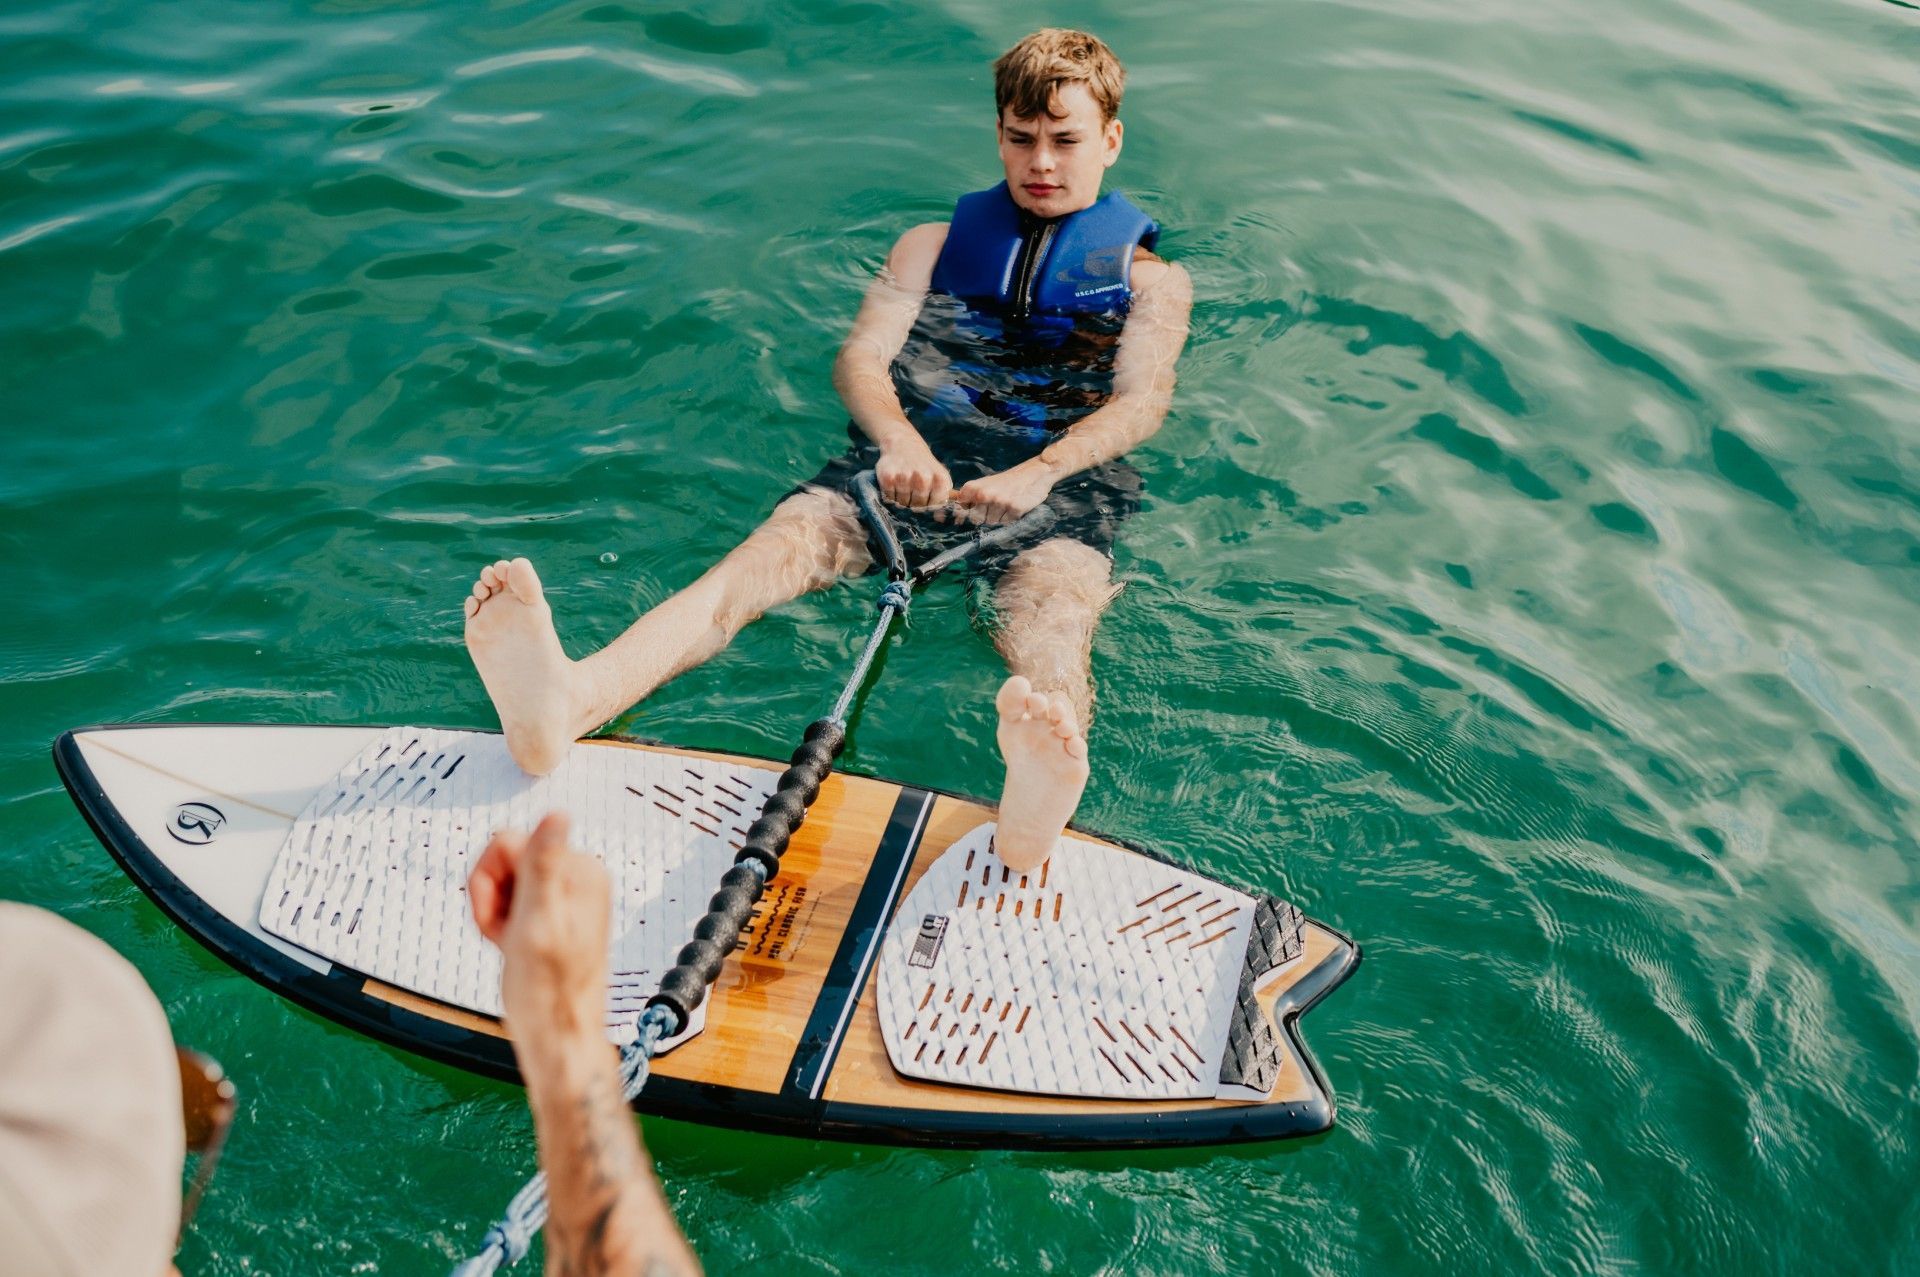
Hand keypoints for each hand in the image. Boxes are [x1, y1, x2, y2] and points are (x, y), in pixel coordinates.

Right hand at [469, 812, 609, 1045]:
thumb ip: (544, 867)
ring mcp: (567, 896)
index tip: (502, 916)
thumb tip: (558, 814)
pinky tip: (513, 948)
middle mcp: (579, 877)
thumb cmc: (548, 991)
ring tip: (510, 945)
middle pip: (505, 859)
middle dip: (492, 897)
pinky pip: (513, 901)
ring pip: (505, 882)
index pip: (508, 841)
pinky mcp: (555, 914)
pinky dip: (503, 923)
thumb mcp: (538, 923)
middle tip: (506, 935)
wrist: (557, 1035)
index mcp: (580, 870)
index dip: (490, 881)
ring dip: (496, 913)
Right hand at [875, 441, 952, 508]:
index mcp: (940, 480)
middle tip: (912, 488)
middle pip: (917, 507)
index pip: (934, 507)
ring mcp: (905, 478)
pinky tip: (894, 482)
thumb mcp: (940, 477)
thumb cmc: (924, 466)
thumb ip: (943, 497)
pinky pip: (889, 498)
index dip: (928, 504)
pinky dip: (890, 493)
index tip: (925, 494)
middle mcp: (923, 479)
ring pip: (902, 504)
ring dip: (901, 498)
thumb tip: (940, 519)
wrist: (903, 443)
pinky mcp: (888, 478)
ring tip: (904, 483)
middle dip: (914, 502)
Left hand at [949, 465, 1054, 525]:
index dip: (963, 514)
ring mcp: (999, 502)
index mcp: (973, 487)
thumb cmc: (1005, 482)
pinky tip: (1013, 506)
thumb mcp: (983, 485)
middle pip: (975, 520)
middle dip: (983, 516)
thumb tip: (956, 519)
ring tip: (1004, 504)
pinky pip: (1006, 522)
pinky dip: (1010, 517)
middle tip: (993, 505)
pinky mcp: (1014, 508)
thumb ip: (968, 499)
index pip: (960, 509)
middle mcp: (984, 494)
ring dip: (998, 517)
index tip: (969, 512)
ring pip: (991, 522)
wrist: (1032, 473)